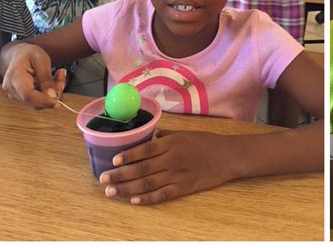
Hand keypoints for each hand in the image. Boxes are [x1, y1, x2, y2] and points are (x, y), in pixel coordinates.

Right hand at [1, 43, 65, 108]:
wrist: (19, 55)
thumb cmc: (29, 54)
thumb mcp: (41, 59)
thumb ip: (46, 77)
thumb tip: (52, 95)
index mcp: (15, 77)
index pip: (28, 95)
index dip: (44, 101)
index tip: (58, 102)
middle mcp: (12, 89)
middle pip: (34, 102)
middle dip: (53, 94)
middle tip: (62, 76)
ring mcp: (15, 95)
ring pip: (38, 103)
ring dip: (52, 93)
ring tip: (57, 75)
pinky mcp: (21, 97)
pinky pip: (37, 100)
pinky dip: (48, 93)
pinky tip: (52, 81)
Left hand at [98, 131, 232, 204]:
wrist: (229, 155)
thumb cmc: (208, 142)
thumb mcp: (187, 133)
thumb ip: (167, 136)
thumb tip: (149, 136)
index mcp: (174, 142)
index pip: (146, 149)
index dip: (128, 156)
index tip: (113, 161)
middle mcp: (173, 158)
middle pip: (142, 168)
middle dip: (120, 174)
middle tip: (103, 179)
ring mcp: (178, 174)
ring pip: (148, 183)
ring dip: (127, 188)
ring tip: (111, 191)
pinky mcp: (184, 187)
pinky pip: (163, 194)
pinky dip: (147, 198)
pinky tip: (134, 200)